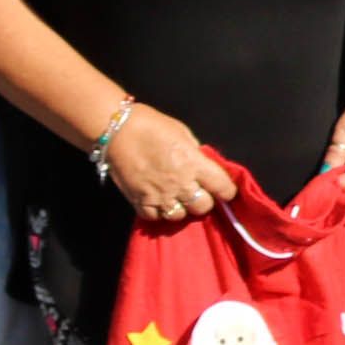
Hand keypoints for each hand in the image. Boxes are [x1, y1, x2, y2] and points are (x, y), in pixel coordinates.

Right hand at [105, 104, 213, 223]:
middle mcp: (180, 184)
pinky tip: (158, 201)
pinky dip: (158, 212)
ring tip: (177, 198)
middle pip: (203, 207)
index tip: (224, 189)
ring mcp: (159, 196)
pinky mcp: (140, 202)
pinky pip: (155, 218)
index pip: (223, 188)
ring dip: (182, 208)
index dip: (227, 191)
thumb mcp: (184, 134)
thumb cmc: (152, 126)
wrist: (117, 130)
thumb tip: (204, 165)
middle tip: (198, 192)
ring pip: (180, 216)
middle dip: (204, 201)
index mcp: (194, 164)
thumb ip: (196, 154)